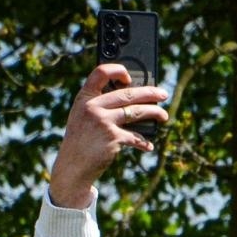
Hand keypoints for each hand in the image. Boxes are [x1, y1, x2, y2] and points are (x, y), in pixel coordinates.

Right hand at [47, 64, 168, 209]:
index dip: (118, 70)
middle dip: (150, 93)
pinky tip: (148, 145)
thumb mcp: (83, 117)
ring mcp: (103, 122)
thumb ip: (99, 104)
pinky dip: (143, 142)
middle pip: (128, 93)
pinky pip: (135, 137)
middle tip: (163, 95)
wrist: (73, 166)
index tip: (129, 77)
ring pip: (136, 111)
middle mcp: (93, 107)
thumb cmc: (81, 141)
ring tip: (164, 116)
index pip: (101, 72)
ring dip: (154, 113)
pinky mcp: (113, 138)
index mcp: (85, 97)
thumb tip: (133, 97)